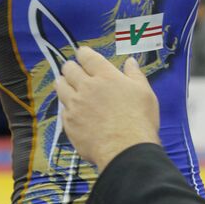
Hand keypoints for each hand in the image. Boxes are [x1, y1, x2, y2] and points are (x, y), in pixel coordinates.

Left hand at [57, 46, 159, 169]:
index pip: (87, 57)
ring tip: (66, 85)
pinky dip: (66, 106)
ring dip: (63, 83)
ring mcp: (75, 105)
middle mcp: (86, 87)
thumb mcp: (144, 92)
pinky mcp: (69, 122)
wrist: (125, 150)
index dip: (83, 53)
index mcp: (105, 76)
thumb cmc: (140, 120)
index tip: (83, 55)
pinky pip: (62, 109)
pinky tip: (72, 110)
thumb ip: (135, 74)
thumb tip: (130, 61)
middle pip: (69, 69)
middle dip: (70, 67)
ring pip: (60, 86)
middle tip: (74, 71)